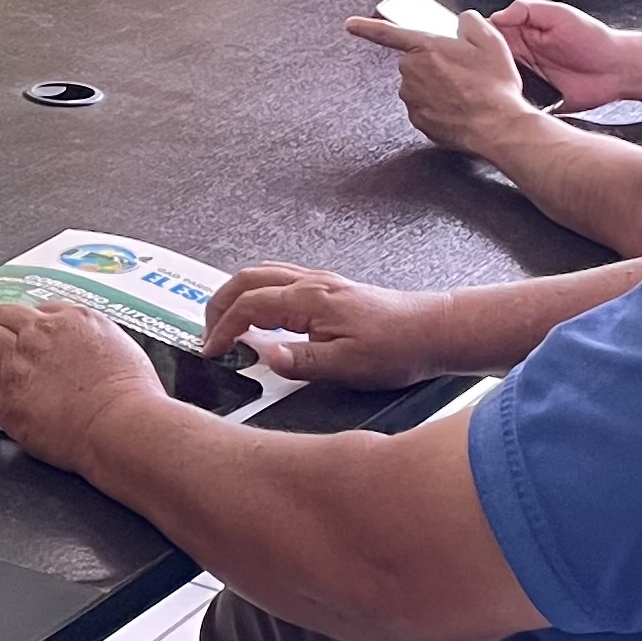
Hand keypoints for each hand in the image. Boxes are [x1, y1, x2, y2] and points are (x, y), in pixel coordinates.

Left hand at [0, 301, 165, 473]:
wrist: (120, 425)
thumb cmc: (134, 400)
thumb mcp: (125, 351)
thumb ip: (99, 344)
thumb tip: (90, 352)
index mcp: (76, 318)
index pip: (39, 311)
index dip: (30, 328)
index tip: (28, 343)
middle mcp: (44, 330)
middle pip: (4, 316)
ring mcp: (21, 356)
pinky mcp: (4, 388)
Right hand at [205, 263, 456, 388]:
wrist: (433, 331)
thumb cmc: (397, 348)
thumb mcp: (347, 365)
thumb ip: (300, 360)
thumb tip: (262, 357)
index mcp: (310, 300)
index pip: (249, 306)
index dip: (223, 328)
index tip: (212, 351)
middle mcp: (311, 283)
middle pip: (247, 280)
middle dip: (219, 305)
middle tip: (208, 335)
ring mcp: (320, 283)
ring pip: (262, 274)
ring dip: (236, 295)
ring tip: (226, 323)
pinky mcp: (330, 289)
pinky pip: (280, 279)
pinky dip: (257, 291)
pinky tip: (261, 314)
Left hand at [342, 10, 538, 155]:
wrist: (498, 125)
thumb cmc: (493, 87)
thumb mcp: (490, 40)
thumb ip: (470, 21)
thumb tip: (463, 21)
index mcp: (425, 48)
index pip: (388, 33)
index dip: (367, 27)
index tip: (352, 24)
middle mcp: (413, 73)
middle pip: (415, 61)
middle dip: (434, 63)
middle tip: (462, 70)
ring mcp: (413, 99)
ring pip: (420, 85)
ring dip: (438, 85)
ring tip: (466, 91)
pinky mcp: (419, 120)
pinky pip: (425, 106)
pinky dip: (440, 106)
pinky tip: (460, 106)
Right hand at [485, 1, 631, 109]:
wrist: (619, 71)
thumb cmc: (595, 41)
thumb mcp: (561, 15)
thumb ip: (528, 10)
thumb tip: (498, 14)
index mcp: (524, 33)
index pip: (490, 33)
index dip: (478, 39)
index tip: (471, 44)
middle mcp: (522, 56)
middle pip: (488, 60)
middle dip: (480, 65)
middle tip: (477, 70)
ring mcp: (528, 79)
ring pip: (498, 82)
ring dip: (493, 85)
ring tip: (490, 87)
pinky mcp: (536, 100)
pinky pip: (516, 103)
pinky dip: (510, 104)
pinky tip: (508, 102)